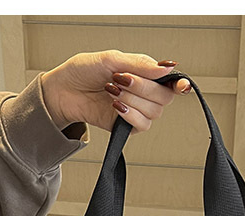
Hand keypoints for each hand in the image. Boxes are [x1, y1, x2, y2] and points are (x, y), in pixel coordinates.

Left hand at [40, 50, 191, 133]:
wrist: (64, 91)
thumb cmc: (83, 72)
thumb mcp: (112, 59)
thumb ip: (140, 64)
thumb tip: (165, 69)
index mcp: (144, 74)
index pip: (171, 82)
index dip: (179, 84)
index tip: (181, 85)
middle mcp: (144, 94)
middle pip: (164, 97)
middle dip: (142, 87)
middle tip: (121, 78)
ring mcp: (136, 111)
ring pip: (153, 112)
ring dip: (132, 100)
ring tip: (111, 90)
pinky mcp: (127, 127)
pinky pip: (141, 125)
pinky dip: (130, 114)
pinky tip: (115, 106)